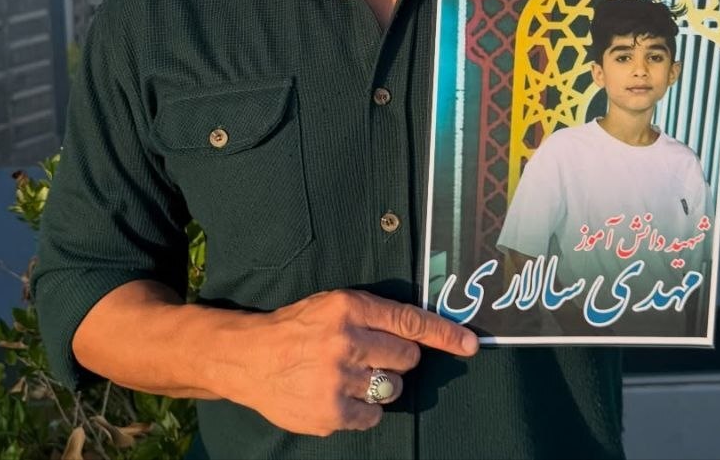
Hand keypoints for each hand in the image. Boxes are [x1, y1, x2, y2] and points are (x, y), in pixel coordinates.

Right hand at [219, 289, 477, 436]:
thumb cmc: (297, 329)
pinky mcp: (332, 412)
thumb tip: (423, 332)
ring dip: (379, 384)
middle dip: (397, 358)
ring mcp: (338, 379)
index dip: (445, 334)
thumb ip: (374, 315)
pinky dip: (364, 408)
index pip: (410, 321)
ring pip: (392, 388)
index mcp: (349, 307)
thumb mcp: (333, 305)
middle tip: (369, 356)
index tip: (470, 344)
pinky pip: (374, 415)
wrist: (249, 358)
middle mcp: (346, 340)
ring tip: (349, 376)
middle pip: (407, 357)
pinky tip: (341, 396)